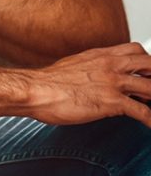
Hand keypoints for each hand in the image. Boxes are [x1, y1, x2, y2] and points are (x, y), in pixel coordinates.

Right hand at [26, 42, 150, 126]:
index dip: (146, 61)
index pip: (135, 49)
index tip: (147, 74)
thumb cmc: (49, 81)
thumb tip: (97, 76)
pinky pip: (143, 112)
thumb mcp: (74, 65)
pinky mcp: (111, 101)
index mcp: (100, 55)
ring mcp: (112, 82)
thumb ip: (91, 67)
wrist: (36, 89)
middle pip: (149, 62)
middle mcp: (109, 65)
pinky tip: (150, 125)